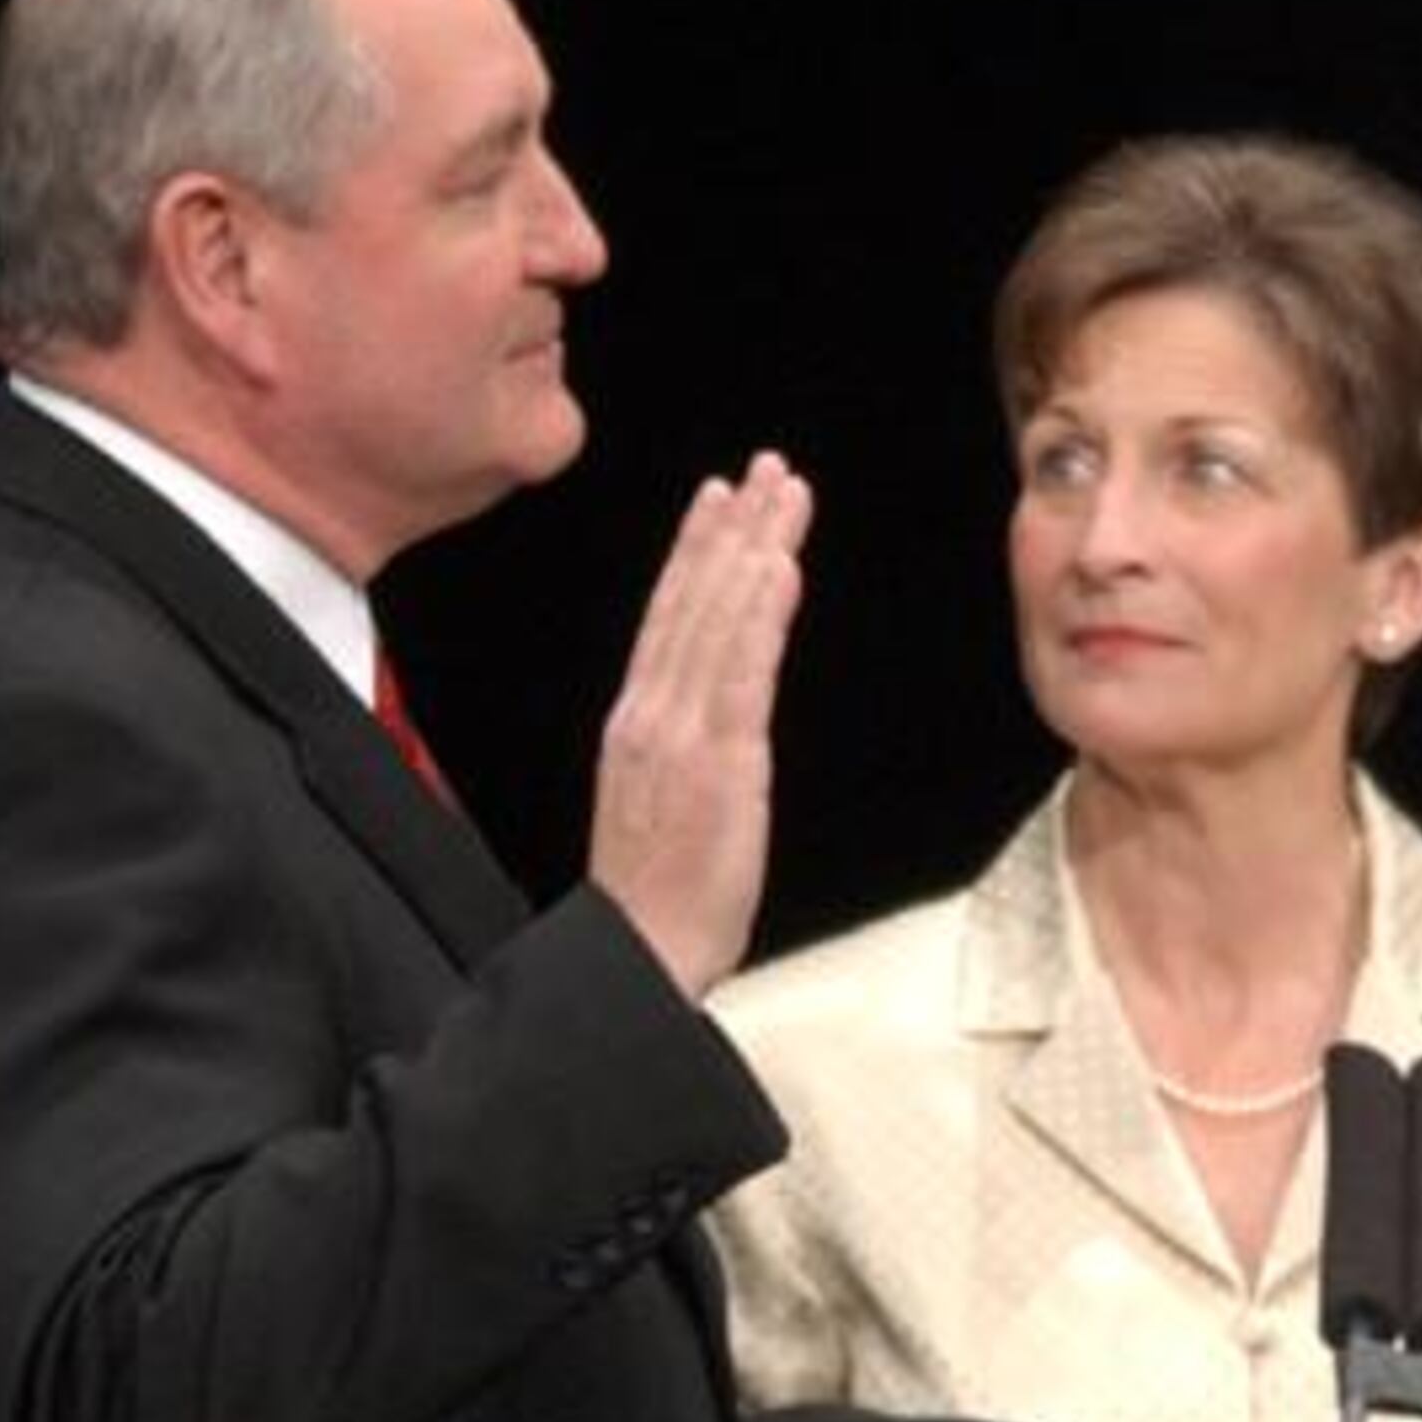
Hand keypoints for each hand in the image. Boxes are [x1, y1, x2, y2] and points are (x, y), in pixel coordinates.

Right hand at [590, 451, 812, 998]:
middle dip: (733, 528)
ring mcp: (682, 733)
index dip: (696, 551)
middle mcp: (652, 713)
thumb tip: (708, 711)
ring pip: (719, 620)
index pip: (669, 616)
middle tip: (767, 469)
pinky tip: (779, 568)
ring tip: (784, 495)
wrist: (642, 952)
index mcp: (638, 720)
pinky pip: (740, 672)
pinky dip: (758, 615)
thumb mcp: (661, 799)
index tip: (720, 498)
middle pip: (695, 600)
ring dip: (754, 549)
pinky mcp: (718, 762)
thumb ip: (681, 745)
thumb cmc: (660, 891)